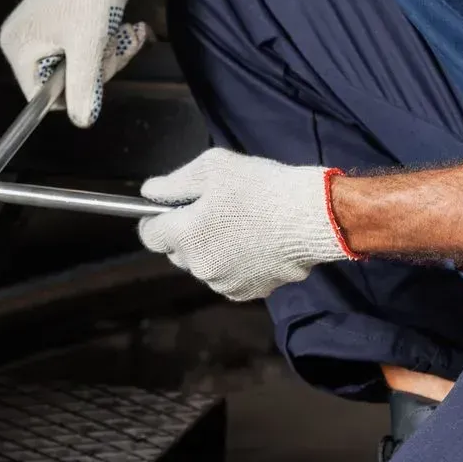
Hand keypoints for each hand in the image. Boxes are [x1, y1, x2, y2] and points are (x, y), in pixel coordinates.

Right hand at [0, 0, 149, 126]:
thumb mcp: (88, 46)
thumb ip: (84, 88)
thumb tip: (83, 120)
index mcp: (19, 48)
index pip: (42, 97)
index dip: (74, 91)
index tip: (96, 72)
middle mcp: (26, 41)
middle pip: (65, 81)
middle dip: (99, 67)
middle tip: (115, 45)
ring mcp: (46, 31)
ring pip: (82, 65)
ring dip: (110, 53)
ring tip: (124, 31)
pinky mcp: (65, 23)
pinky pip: (87, 48)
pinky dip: (109, 41)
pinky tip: (127, 27)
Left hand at [138, 147, 358, 300]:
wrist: (312, 217)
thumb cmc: (261, 187)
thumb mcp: (212, 168)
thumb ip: (173, 183)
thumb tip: (149, 193)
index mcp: (186, 237)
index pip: (149, 235)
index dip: (156, 218)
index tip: (169, 208)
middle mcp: (200, 267)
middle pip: (176, 252)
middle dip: (186, 233)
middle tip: (212, 210)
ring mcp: (224, 284)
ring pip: (204, 266)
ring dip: (210, 250)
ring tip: (238, 226)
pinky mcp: (249, 293)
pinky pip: (228, 277)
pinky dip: (234, 263)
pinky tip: (254, 243)